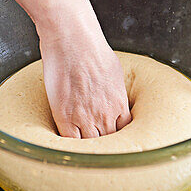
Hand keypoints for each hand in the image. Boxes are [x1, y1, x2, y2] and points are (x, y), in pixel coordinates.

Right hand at [38, 13, 131, 137]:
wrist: (73, 40)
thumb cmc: (92, 49)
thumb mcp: (114, 72)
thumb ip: (114, 89)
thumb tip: (111, 93)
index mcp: (120, 105)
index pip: (124, 131)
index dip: (116, 135)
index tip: (110, 135)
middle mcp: (106, 115)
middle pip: (109, 142)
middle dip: (103, 144)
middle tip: (96, 147)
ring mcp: (86, 118)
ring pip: (91, 145)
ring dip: (87, 148)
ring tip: (82, 150)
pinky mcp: (66, 117)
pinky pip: (70, 142)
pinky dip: (69, 147)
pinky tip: (67, 146)